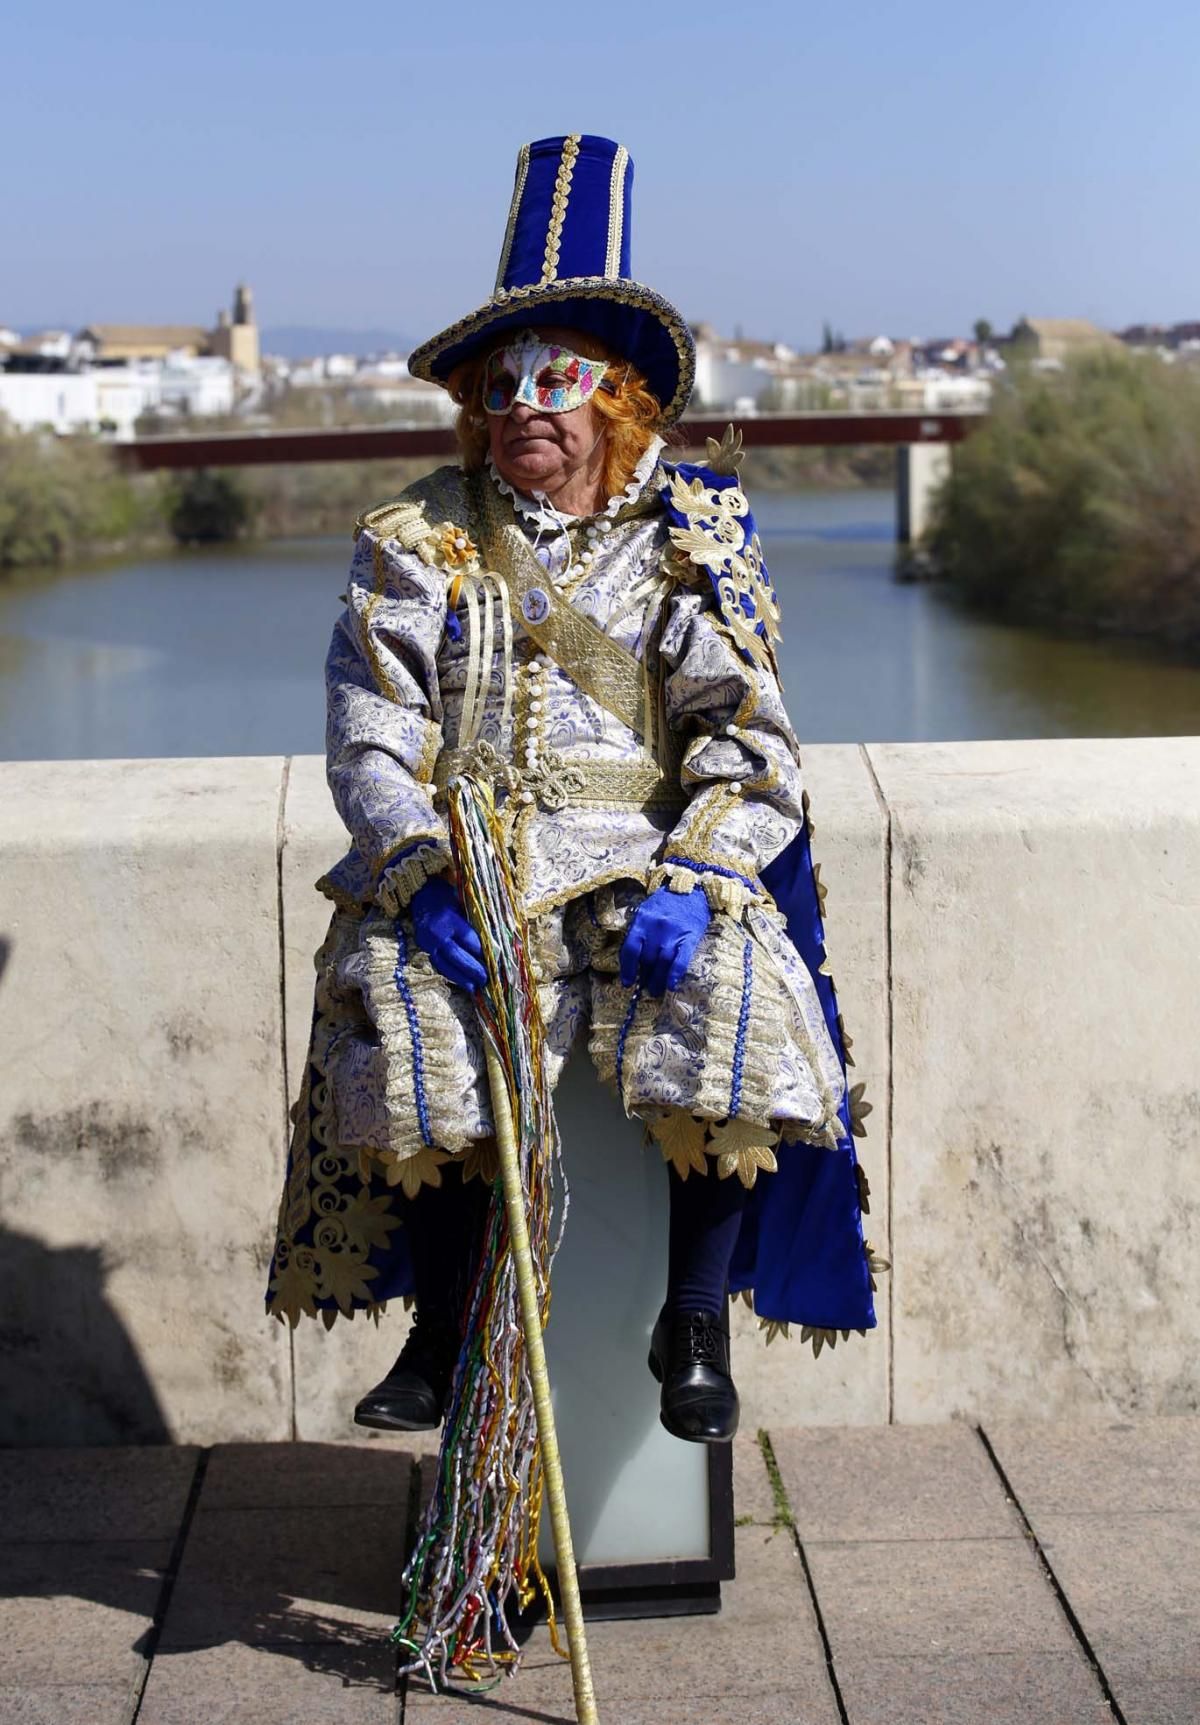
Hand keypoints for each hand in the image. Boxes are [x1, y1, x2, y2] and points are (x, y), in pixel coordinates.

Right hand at [409, 875, 487, 991]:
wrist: (420, 894)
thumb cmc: (447, 896)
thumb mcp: (463, 902)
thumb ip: (475, 921)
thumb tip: (495, 942)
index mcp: (449, 918)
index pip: (468, 939)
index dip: (481, 951)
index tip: (494, 960)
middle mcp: (436, 932)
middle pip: (457, 955)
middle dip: (473, 969)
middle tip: (487, 979)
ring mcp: (427, 942)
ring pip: (445, 965)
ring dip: (461, 978)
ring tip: (475, 988)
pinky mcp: (423, 948)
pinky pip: (438, 964)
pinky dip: (450, 974)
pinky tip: (461, 981)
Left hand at [619, 884, 710, 996]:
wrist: (692, 889)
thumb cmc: (667, 902)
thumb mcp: (647, 911)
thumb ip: (639, 931)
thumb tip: (634, 959)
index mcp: (642, 920)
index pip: (630, 949)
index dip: (627, 969)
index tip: (627, 982)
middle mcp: (656, 928)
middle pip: (646, 958)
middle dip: (645, 977)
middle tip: (645, 988)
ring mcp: (673, 933)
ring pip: (662, 962)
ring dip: (658, 980)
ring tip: (655, 991)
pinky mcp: (690, 937)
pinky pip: (681, 960)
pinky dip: (675, 974)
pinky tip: (671, 985)